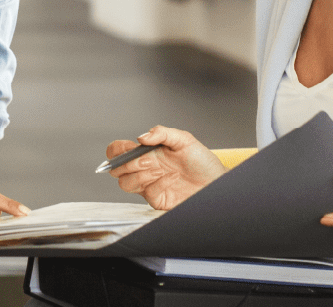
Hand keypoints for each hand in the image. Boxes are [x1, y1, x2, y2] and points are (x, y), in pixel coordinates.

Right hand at [106, 125, 225, 209]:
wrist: (217, 181)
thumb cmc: (202, 161)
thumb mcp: (184, 139)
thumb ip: (162, 133)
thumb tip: (141, 137)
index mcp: (146, 153)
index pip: (118, 152)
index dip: (116, 151)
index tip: (128, 149)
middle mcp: (144, 169)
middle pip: (116, 170)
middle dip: (127, 164)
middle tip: (147, 160)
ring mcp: (149, 185)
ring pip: (126, 184)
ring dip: (140, 175)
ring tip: (159, 169)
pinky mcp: (158, 200)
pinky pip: (148, 194)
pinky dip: (159, 183)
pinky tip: (172, 177)